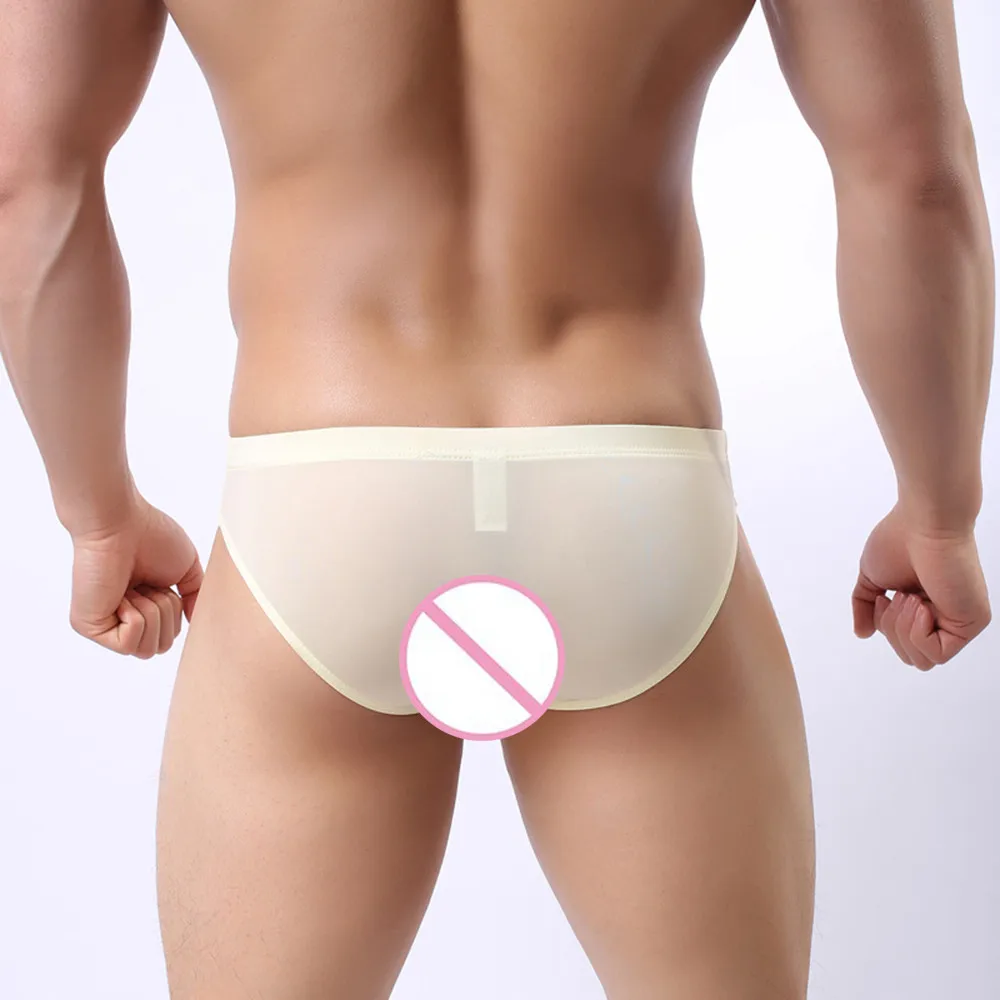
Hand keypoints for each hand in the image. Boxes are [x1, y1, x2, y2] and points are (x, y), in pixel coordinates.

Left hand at [68, 489, 203, 658]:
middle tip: (150, 584)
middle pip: (161, 647)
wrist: (120, 523)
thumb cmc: (150, 536)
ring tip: (135, 587)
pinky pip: (128, 643)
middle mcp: (120, 618)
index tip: (162, 582)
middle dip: (167, 613)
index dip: (175, 611)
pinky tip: (122, 593)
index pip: (168, 636)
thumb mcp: (186, 569)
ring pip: (147, 649)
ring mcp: (104, 624)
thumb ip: (194, 598)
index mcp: (143, 605)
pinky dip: (135, 616)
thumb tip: (195, 620)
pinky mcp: (89, 627)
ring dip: (152, 612)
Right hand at [852, 503, 991, 669]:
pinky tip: (921, 604)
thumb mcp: (871, 578)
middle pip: (911, 657)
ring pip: (922, 660)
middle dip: (892, 631)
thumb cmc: (899, 539)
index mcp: (925, 607)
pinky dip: (917, 633)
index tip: (884, 596)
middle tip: (897, 597)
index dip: (885, 626)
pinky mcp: (971, 623)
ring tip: (910, 597)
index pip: (903, 644)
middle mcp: (945, 616)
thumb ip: (865, 607)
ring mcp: (959, 621)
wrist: (924, 521)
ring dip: (903, 629)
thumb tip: (862, 634)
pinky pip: (937, 654)